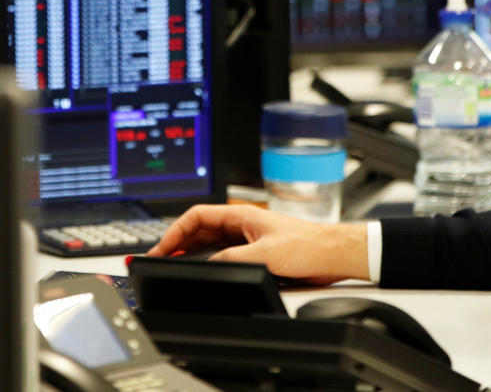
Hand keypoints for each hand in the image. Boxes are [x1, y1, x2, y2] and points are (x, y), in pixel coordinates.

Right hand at [146, 205, 369, 284]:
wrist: (331, 256)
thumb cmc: (308, 245)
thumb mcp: (265, 253)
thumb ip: (233, 258)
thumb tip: (208, 265)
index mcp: (240, 215)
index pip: (197, 216)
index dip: (175, 230)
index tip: (162, 246)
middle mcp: (240, 226)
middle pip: (198, 231)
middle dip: (176, 243)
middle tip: (159, 259)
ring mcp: (245, 240)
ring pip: (208, 245)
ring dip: (189, 254)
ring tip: (172, 266)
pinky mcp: (253, 255)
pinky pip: (222, 258)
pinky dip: (206, 264)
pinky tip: (200, 274)